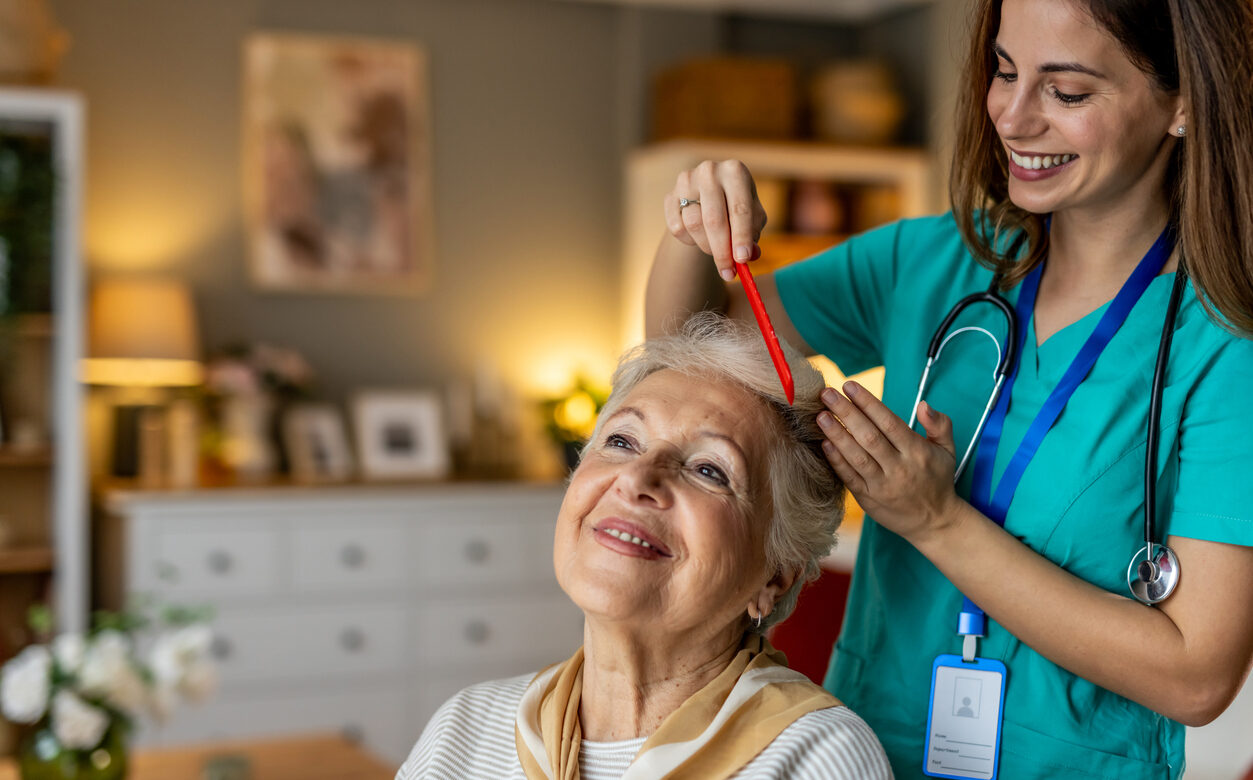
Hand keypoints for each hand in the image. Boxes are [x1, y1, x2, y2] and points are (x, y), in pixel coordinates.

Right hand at [663, 160, 766, 279]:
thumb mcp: (752, 218)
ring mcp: (686, 181)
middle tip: (729, 273)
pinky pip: (677, 228)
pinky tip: (700, 238)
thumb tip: (749, 255)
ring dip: (707, 246)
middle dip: (722, 251)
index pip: (739, 209)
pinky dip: (690, 241)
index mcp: (735, 171)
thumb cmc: (736, 208)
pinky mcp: (670, 195)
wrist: (708, 197)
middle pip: (714, 219)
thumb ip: (752, 236)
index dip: (742, 236)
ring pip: (694, 225)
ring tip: (717, 251)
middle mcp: (709, 171)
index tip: (743, 260)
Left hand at [817, 382, 961, 543]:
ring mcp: (881, 485)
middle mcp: (898, 468)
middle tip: (827, 394)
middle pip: (868, 436)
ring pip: (856, 456)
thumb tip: (923, 404)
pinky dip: (836, 460)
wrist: (934, 523)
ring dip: (836, 434)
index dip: (868, 402)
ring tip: (820, 416)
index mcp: (916, 452)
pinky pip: (849, 477)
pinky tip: (824, 443)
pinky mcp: (867, 499)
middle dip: (846, 413)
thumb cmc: (938, 480)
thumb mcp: (948, 450)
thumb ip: (939, 424)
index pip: (888, 422)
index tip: (850, 386)